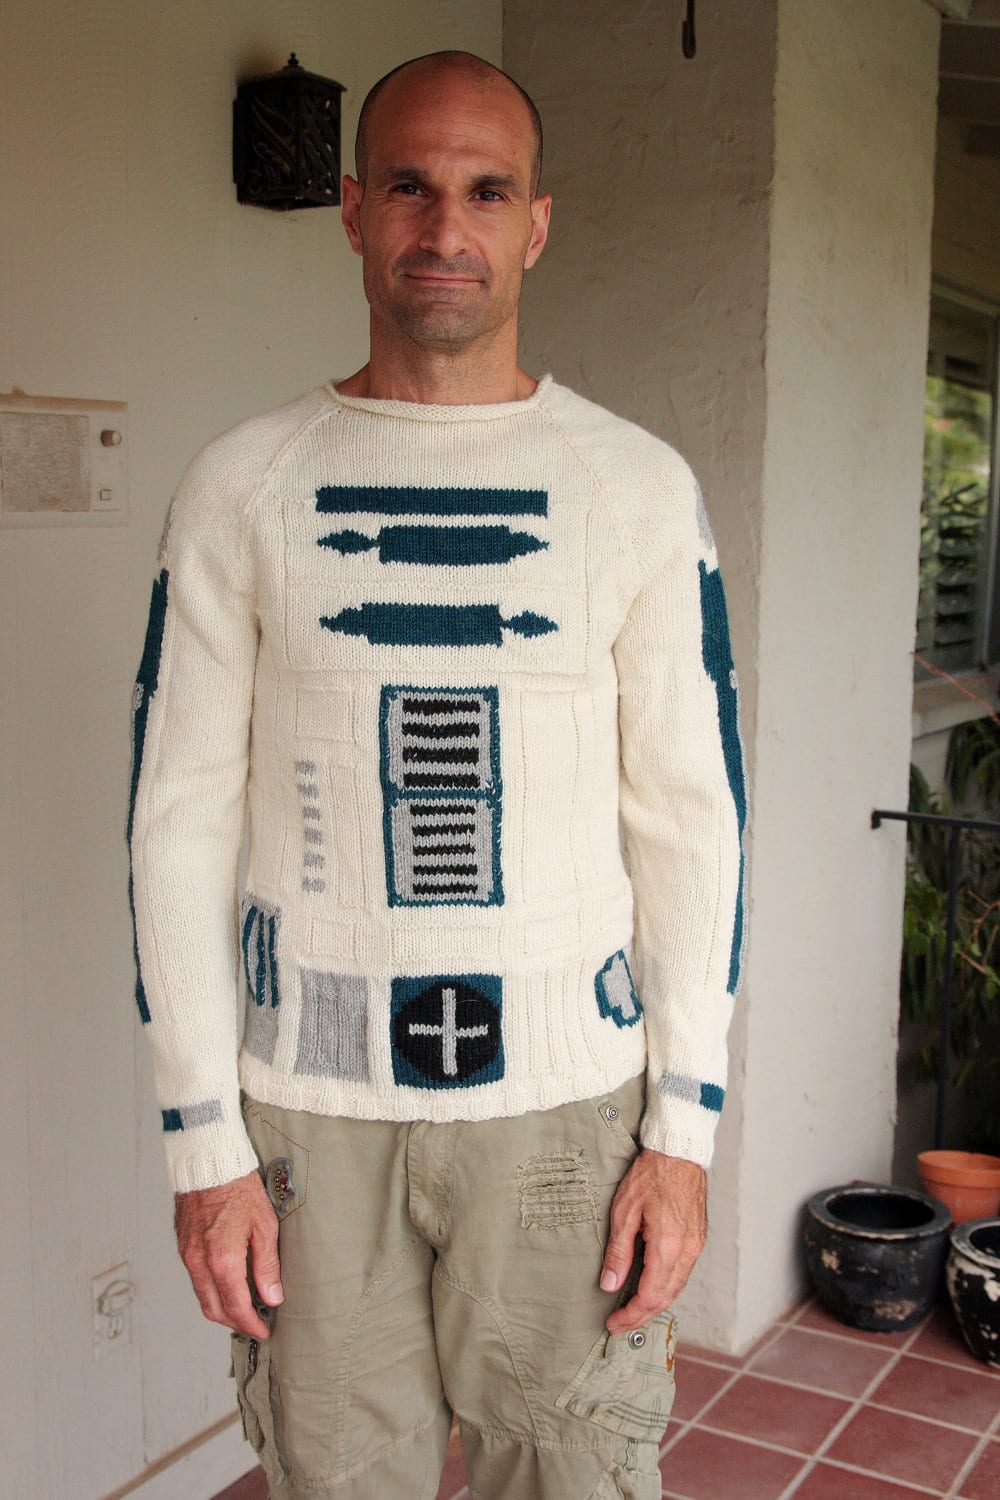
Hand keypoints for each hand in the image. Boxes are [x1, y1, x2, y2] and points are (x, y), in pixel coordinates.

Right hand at [174, 1169, 282, 1338]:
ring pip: (202, 1298)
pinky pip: (195, 1280)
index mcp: (222, 1260)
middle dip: (235, 1323)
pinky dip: (211, 1291)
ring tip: (244, 1307)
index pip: (236, 1307)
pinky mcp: (183, 1247)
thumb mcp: (264, 1224)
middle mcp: (200, 1263)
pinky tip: (228, 1284)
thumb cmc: (239, 1187)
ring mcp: (187, 1256)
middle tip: (255, 1324)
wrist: (209, 1161)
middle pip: (214, 1310)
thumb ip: (266, 1265)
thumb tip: (272, 1297)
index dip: (251, 1325)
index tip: (264, 1331)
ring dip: (222, 1309)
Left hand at [599, 1152, 706, 1333]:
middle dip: (642, 1316)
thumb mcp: (625, 1211)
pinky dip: (667, 1287)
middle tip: (619, 1324)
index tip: (613, 1324)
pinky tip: (652, 1287)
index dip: (631, 1316)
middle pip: (666, 1299)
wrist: (679, 1151)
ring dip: (655, 1304)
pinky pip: (683, 1273)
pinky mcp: (698, 1239)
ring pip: (677, 1288)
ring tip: (633, 1311)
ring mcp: (696, 1246)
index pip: (650, 1297)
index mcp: (668, 1247)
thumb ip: (618, 1252)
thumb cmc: (651, 1175)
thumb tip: (609, 1285)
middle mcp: (687, 1251)